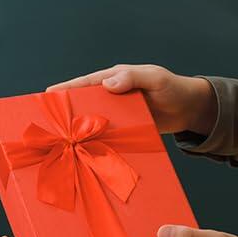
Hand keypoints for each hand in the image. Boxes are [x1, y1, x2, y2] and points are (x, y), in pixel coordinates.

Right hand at [48, 64, 215, 137]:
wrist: (188, 110)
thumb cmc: (172, 87)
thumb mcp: (154, 78)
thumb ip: (132, 78)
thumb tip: (108, 84)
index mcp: (114, 79)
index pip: (86, 83)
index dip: (67, 89)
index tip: (49, 95)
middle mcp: (112, 97)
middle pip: (86, 105)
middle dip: (68, 115)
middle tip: (50, 126)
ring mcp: (118, 115)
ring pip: (95, 124)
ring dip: (82, 135)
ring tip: (64, 146)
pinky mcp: (125, 131)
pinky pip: (109, 138)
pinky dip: (100, 146)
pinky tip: (90, 158)